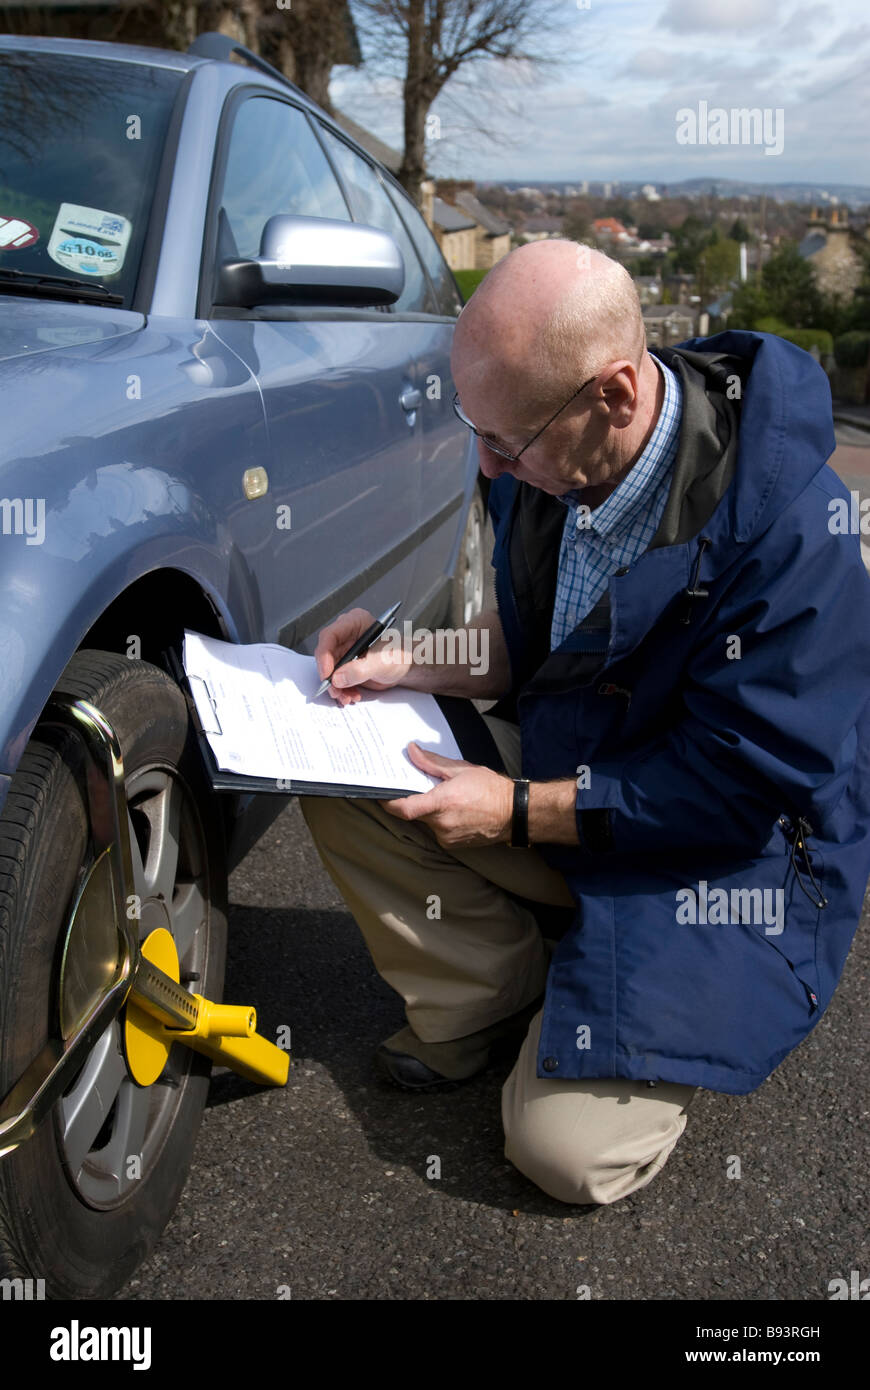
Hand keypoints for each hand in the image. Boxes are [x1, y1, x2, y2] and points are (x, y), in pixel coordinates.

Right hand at [314, 607, 410, 706]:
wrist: (405, 667)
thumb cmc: (400, 655)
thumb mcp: (382, 661)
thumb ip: (360, 670)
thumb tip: (338, 678)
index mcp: (355, 622)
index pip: (330, 636)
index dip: (325, 656)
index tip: (328, 674)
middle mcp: (346, 635)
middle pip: (326, 655)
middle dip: (330, 676)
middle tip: (335, 690)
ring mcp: (344, 650)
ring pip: (329, 670)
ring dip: (336, 686)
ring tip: (347, 696)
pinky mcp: (345, 665)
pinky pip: (335, 678)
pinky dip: (341, 689)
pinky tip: (352, 695)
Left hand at [380, 743, 513, 847]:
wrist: (514, 813)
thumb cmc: (491, 789)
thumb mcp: (460, 769)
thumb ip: (432, 762)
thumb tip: (411, 750)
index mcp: (442, 802)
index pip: (403, 808)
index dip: (388, 802)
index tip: (380, 794)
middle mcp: (442, 823)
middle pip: (414, 814)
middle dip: (414, 800)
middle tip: (420, 787)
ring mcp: (447, 836)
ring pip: (426, 822)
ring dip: (429, 811)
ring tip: (446, 798)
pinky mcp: (453, 844)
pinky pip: (437, 831)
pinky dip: (440, 820)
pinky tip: (455, 811)